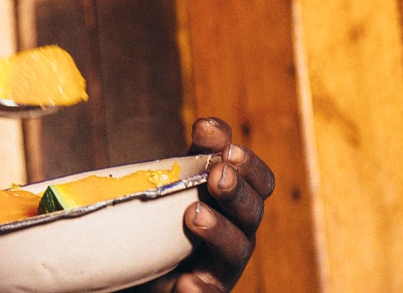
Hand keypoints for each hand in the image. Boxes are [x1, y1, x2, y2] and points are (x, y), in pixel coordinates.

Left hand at [143, 118, 275, 291]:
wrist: (141, 266)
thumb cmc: (171, 216)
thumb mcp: (185, 180)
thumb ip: (200, 153)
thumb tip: (207, 125)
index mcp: (239, 204)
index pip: (261, 184)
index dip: (251, 167)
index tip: (229, 151)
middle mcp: (239, 234)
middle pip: (252, 213)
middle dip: (236, 191)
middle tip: (216, 174)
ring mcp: (222, 267)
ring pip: (235, 250)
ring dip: (219, 230)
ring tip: (194, 215)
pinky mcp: (202, 291)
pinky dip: (199, 289)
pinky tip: (186, 281)